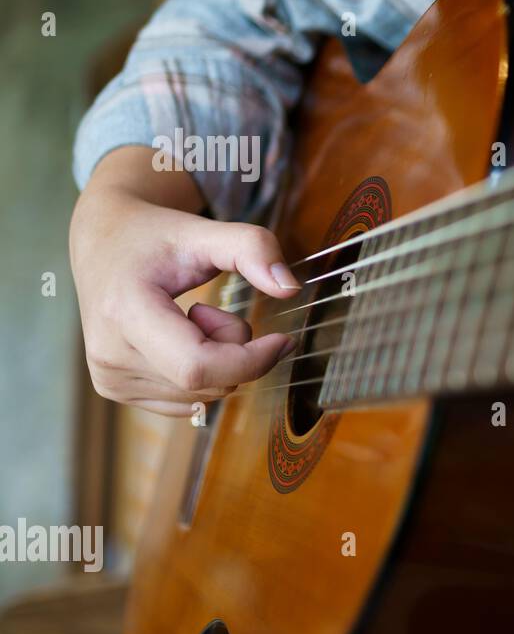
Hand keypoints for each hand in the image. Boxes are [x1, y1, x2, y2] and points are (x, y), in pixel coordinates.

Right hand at [69, 146, 298, 415]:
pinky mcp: (115, 390)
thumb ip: (253, 248)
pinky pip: (189, 402)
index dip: (251, 361)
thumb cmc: (153, 238)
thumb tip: (290, 288)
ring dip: (218, 361)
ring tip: (188, 319)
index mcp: (126, 314)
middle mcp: (110, 355)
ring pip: (204, 396)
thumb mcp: (204, 231)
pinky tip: (178, 340)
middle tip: (211, 310)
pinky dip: (201, 375)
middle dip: (234, 351)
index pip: (199, 367)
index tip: (282, 339)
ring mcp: (110, 378)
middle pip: (210, 383)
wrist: (104, 244)